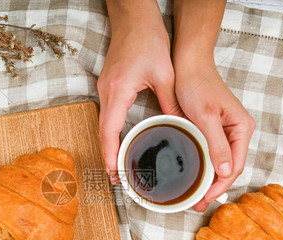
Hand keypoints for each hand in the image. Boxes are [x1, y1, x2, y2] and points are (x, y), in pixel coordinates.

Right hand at [98, 0, 181, 183]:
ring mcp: (105, 89)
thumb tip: (180, 127)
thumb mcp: (165, 74)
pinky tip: (121, 142)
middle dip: (108, 157)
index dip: (110, 155)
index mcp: (118, 91)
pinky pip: (107, 116)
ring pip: (103, 125)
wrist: (133, 18)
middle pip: (102, 133)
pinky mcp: (108, 86)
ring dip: (109, 146)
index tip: (114, 174)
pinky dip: (111, 133)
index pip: (108, 131)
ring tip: (119, 166)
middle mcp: (107, 92)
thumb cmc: (147, 40)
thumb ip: (171, 102)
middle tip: (117, 178)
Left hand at [175, 65, 254, 210]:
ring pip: (221, 163)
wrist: (188, 63)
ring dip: (210, 180)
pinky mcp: (214, 129)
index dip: (220, 186)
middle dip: (215, 187)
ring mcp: (226, 131)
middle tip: (197, 204)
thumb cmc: (197, 84)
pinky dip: (206, 167)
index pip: (235, 166)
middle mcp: (238, 131)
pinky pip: (213, 153)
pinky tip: (196, 176)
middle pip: (230, 167)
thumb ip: (217, 144)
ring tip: (196, 196)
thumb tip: (226, 172)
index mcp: (242, 128)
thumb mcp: (205, 117)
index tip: (204, 199)